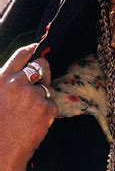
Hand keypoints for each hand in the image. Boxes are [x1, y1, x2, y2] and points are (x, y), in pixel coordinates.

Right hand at [0, 44, 57, 170]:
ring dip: (43, 97)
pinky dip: (47, 113)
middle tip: (40, 83)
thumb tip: (25, 74)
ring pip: (48, 88)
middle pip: (42, 66)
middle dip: (44, 72)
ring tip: (28, 114)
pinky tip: (34, 123)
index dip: (31, 50)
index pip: (20, 56)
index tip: (37, 47)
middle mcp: (17, 83)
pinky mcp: (47, 108)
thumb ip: (7, 83)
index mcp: (1, 79)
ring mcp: (33, 95)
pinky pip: (53, 104)